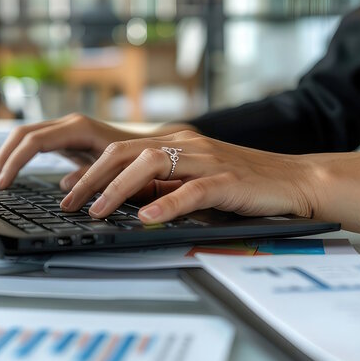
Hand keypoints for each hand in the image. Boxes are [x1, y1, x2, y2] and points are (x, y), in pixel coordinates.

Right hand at [0, 113, 194, 189]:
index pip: (34, 140)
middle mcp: (70, 124)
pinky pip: (35, 143)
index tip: (2, 183)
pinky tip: (12, 175)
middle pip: (23, 134)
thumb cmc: (141, 159)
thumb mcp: (118, 171)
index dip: (15, 161)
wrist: (154, 148)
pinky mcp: (67, 138)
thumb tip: (65, 192)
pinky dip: (19, 157)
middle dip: (4, 158)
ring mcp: (67, 129)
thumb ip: (92, 179)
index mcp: (79, 128)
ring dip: (8, 157)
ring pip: (26, 136)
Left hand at [59, 130, 317, 223]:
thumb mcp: (193, 180)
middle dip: (90, 178)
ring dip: (117, 188)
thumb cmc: (243, 184)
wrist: (295, 180)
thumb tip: (119, 198)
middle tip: (68, 204)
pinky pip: (192, 190)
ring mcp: (206, 159)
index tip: (64, 189)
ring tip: (97, 212)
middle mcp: (185, 144)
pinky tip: (147, 218)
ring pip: (150, 163)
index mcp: (174, 142)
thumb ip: (160, 184)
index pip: (119, 148)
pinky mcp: (228, 179)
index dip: (88, 168)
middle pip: (124, 151)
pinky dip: (167, 204)